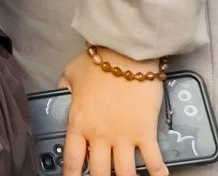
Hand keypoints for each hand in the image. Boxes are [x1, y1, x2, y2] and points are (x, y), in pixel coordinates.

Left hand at [58, 48, 168, 175]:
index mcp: (79, 123)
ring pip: (124, 173)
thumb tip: (61, 95)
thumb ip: (64, 90)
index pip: (73, 160)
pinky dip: (157, 173)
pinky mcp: (145, 132)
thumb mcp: (70, 74)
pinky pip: (153, 161)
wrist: (126, 53)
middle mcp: (100, 135)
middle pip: (99, 173)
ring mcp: (124, 137)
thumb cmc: (98, 61)